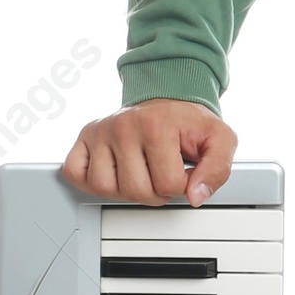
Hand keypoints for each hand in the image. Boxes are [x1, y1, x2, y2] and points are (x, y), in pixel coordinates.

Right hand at [63, 99, 238, 205]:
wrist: (168, 98)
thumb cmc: (189, 122)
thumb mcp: (219, 140)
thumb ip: (218, 169)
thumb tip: (195, 196)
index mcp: (156, 125)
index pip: (169, 185)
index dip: (183, 186)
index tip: (184, 169)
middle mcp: (124, 125)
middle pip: (136, 191)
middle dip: (156, 191)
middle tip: (162, 172)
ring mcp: (101, 130)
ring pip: (104, 188)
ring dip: (125, 190)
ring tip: (140, 172)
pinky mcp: (85, 136)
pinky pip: (75, 173)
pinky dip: (90, 180)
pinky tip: (113, 171)